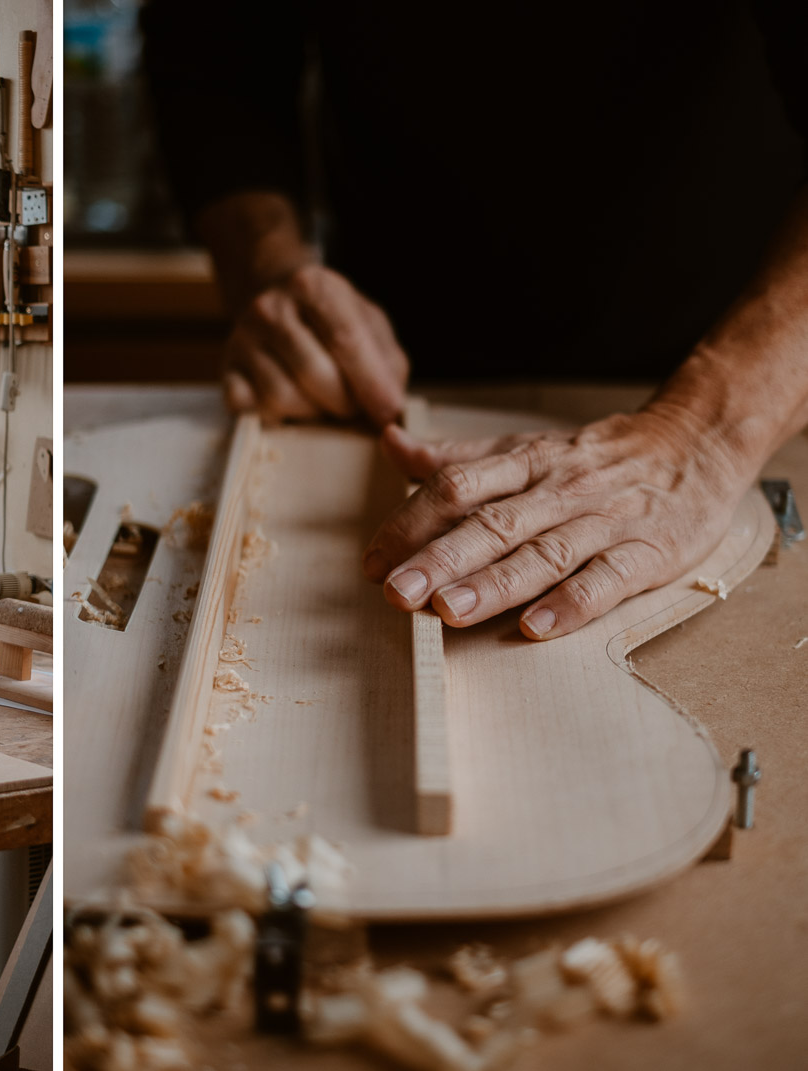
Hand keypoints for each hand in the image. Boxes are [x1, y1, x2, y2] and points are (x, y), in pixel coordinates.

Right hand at [223, 261, 408, 426]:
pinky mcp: (225, 370)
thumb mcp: (367, 323)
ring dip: (310, 412)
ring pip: (280, 397)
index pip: (346, 340)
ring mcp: (242, 339)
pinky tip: (289, 405)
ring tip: (321, 403)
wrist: (273, 298)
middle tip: (352, 406)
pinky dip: (275, 417)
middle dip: (342, 402)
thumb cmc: (330, 319)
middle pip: (313, 373)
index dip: (370, 383)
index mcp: (313, 286)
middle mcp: (270, 308)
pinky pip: (251, 409)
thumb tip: (390, 410)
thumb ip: (386, 362)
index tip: (387, 415)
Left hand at [362, 407, 753, 639]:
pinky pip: (607, 579)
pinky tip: (536, 627)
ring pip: (543, 552)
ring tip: (448, 611)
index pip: (456, 488)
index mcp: (523, 463)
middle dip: (439, 559)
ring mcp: (604, 521)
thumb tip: (390, 443)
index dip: (410, 523)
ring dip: (493, 584)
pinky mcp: (648, 552)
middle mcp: (557, 491)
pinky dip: (572, 602)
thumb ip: (456, 455)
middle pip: (491, 524)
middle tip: (395, 591)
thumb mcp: (524, 447)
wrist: (697, 442)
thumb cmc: (595, 457)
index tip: (372, 560)